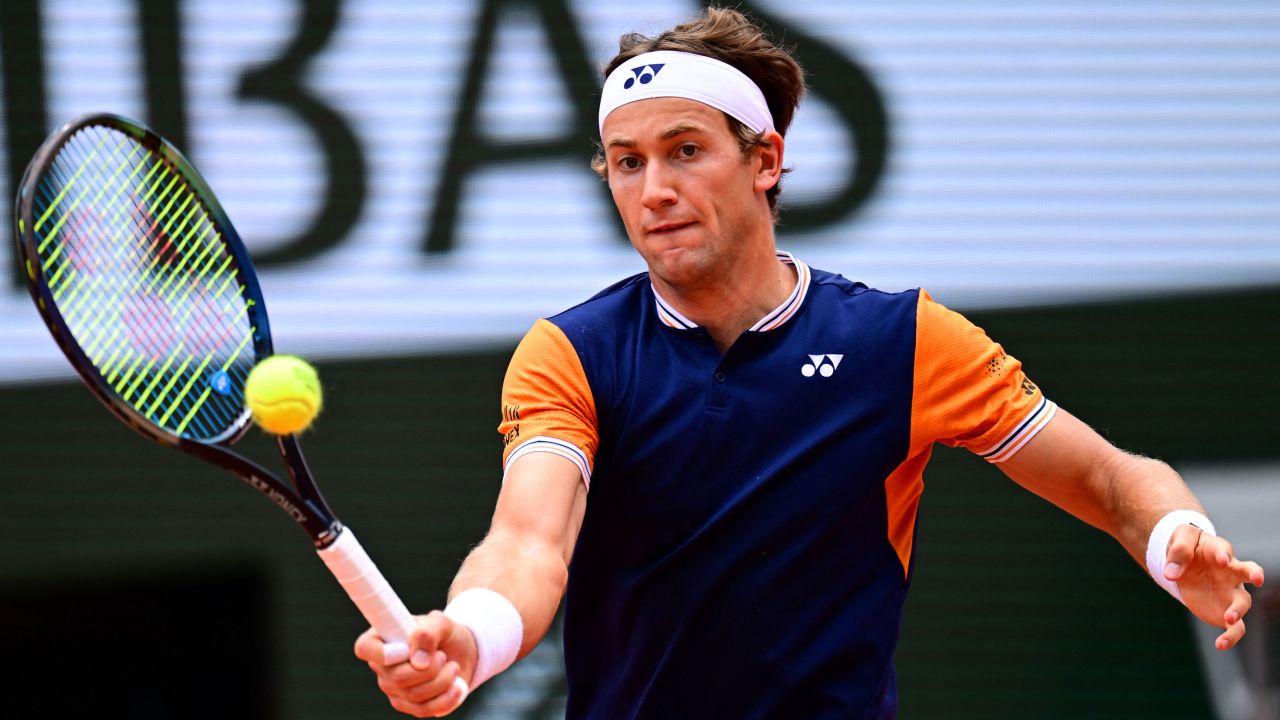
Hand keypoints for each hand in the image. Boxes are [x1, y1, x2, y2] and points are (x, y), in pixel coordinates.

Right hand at [354, 611, 478, 716]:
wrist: (459, 653)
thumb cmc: (443, 634)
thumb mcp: (441, 623)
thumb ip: (428, 633)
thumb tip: (419, 662)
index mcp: (381, 639)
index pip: (365, 648)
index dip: (383, 653)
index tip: (407, 650)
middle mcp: (382, 667)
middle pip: (398, 677)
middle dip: (430, 668)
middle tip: (444, 656)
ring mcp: (393, 689)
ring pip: (415, 695)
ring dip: (443, 681)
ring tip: (452, 666)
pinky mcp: (409, 705)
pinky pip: (425, 710)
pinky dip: (446, 699)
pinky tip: (457, 687)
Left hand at [1165, 525, 1265, 650]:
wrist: (1183, 564)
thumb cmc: (1185, 547)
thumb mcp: (1179, 540)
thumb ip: (1177, 553)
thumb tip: (1171, 574)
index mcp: (1218, 550)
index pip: (1224, 549)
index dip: (1224, 554)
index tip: (1222, 559)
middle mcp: (1231, 572)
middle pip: (1248, 571)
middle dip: (1254, 574)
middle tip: (1257, 578)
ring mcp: (1230, 593)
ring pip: (1244, 602)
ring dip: (1238, 610)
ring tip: (1229, 618)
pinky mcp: (1225, 611)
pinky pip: (1235, 627)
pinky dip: (1231, 637)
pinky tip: (1221, 645)